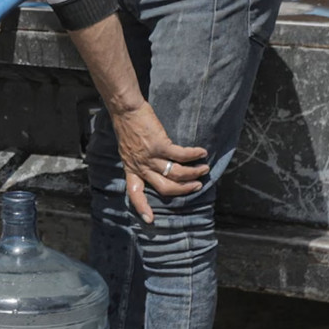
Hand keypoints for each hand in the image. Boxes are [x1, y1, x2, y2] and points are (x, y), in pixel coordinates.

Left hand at [111, 102, 206, 225]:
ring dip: (193, 173)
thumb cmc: (128, 126)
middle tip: (196, 186)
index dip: (142, 207)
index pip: (134, 193)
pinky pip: (182, 155)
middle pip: (165, 188)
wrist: (125, 109)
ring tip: (203, 169)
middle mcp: (140, 166)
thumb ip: (139, 161)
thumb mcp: (128, 149)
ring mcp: (149, 156)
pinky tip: (202, 152)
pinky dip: (194, 155)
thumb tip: (154, 167)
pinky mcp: (159, 144)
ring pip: (176, 173)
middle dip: (184, 190)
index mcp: (131, 168)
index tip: (150, 220)